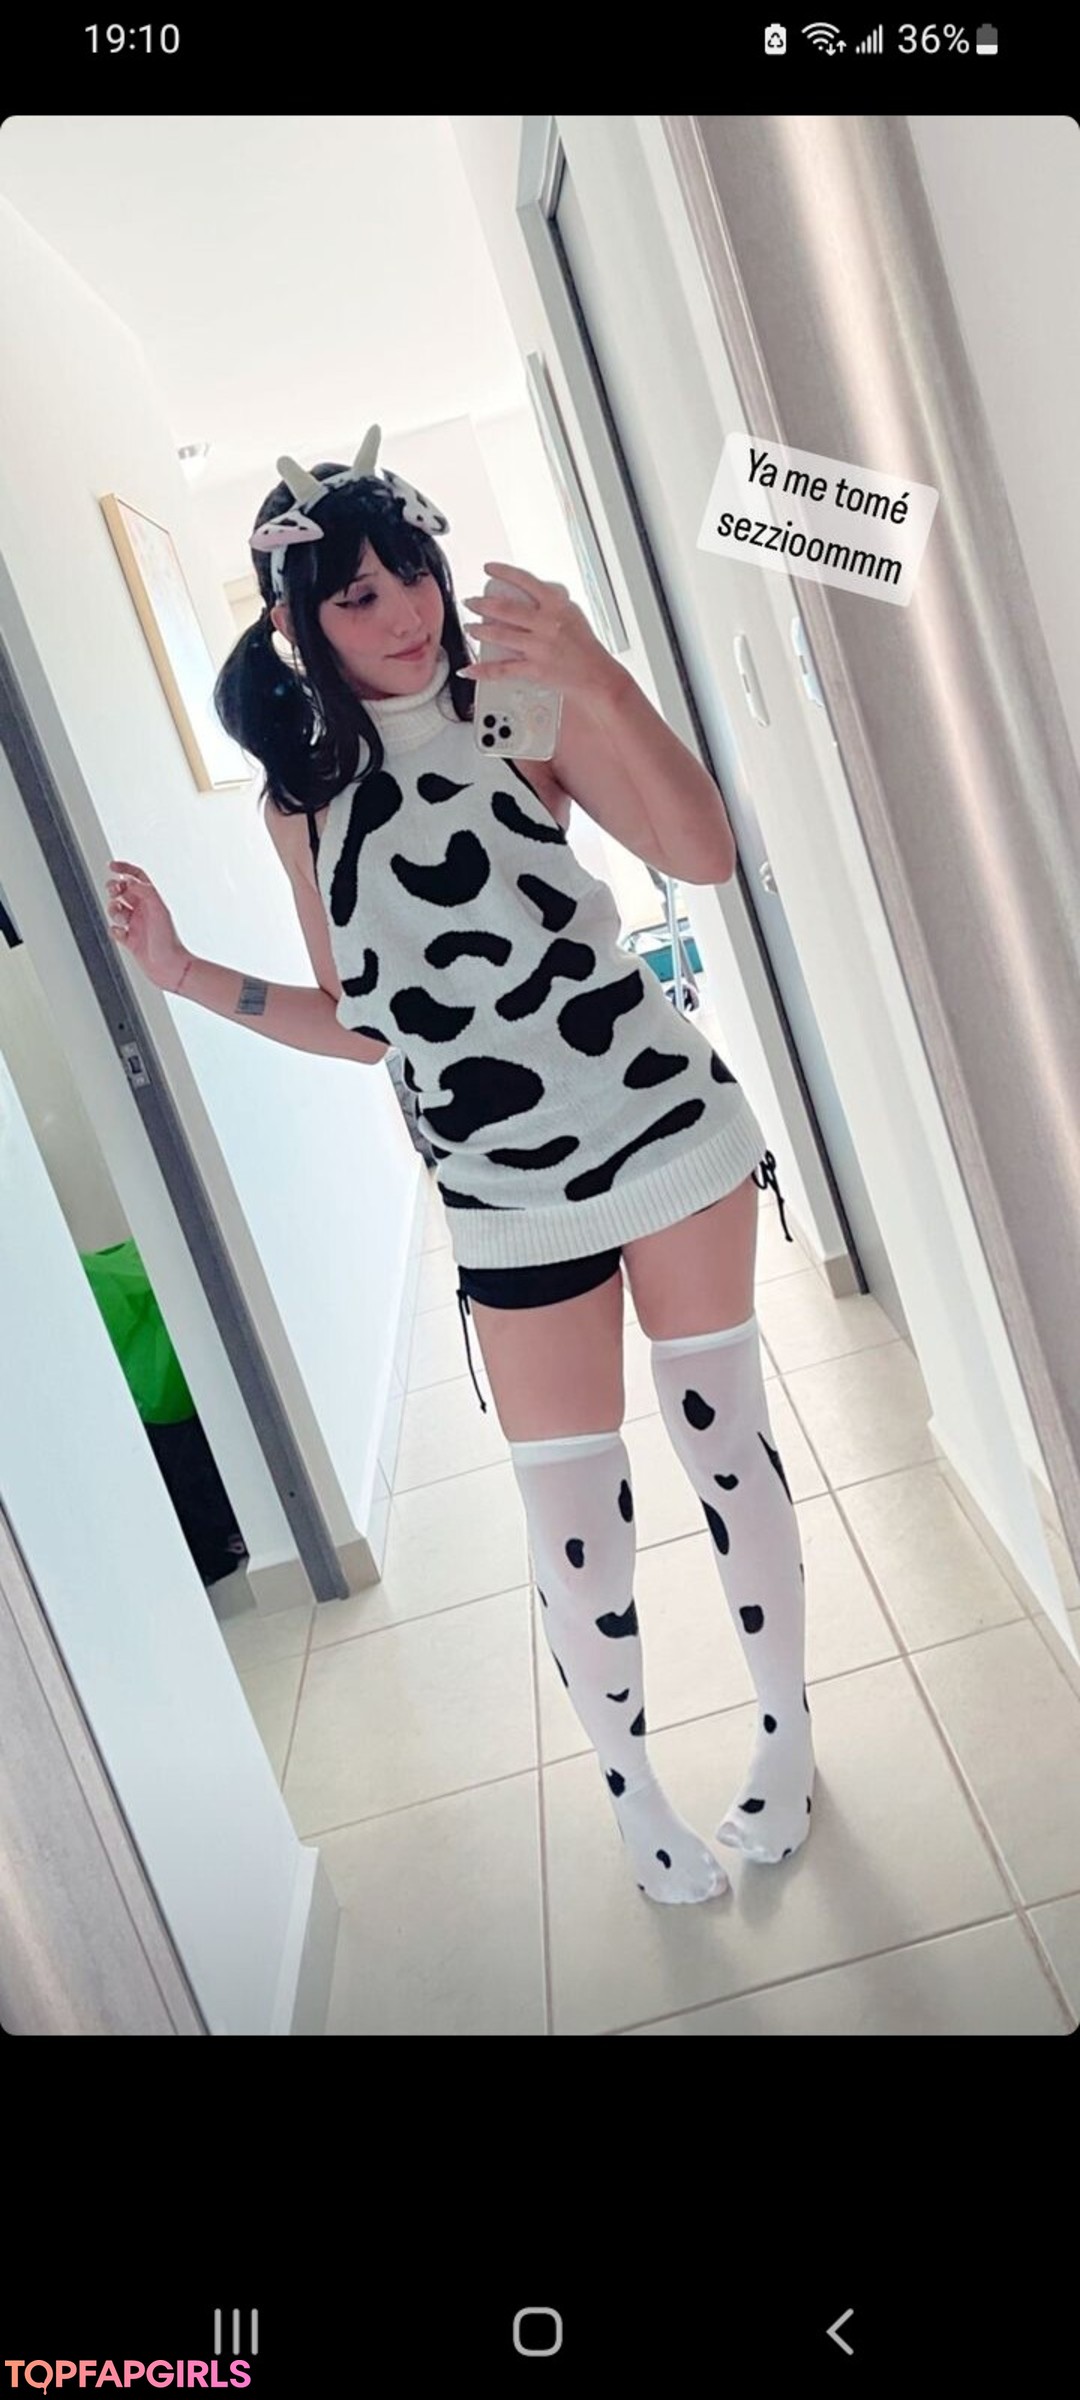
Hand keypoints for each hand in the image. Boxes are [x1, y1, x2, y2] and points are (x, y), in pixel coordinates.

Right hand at [105, 860, 191, 991]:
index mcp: (152, 900)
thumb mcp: (158, 909)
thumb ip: (144, 891)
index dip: (124, 869)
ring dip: (113, 910)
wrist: (170, 967)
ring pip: (116, 910)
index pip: (136, 877)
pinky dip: (114, 930)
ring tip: (120, 918)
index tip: (111, 866)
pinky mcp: (131, 940)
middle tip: (114, 893)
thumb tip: (129, 880)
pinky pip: (115, 930)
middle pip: (123, 891)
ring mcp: (137, 925)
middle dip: (114, 889)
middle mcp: (145, 910)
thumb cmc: (169, 941)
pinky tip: (122, 935)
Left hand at [458, 563, 617, 702]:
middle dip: (482, 603)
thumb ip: (552, 603)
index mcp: (557, 605)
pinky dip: (483, 670)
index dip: (503, 572)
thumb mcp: (573, 614)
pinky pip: (503, 669)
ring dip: (479, 630)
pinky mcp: (535, 669)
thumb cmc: (586, 647)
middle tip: (471, 601)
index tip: (489, 568)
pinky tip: (470, 669)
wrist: (598, 675)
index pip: (526, 581)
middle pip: (505, 608)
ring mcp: (539, 647)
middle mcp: (547, 623)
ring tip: (470, 627)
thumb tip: (532, 594)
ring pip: (500, 635)